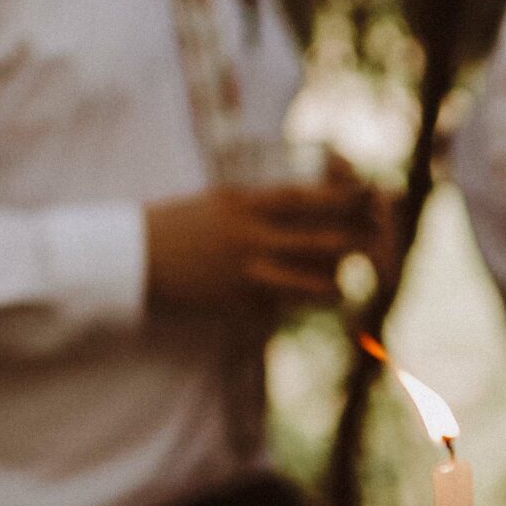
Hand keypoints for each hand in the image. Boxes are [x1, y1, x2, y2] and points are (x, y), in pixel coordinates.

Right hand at [145, 158, 393, 316]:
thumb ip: (255, 207)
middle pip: (323, 241)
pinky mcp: (238, 306)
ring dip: (334, 287)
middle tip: (378, 245)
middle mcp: (251, 238)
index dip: (344, 198)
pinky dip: (291, 308)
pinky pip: (279, 309)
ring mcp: (247, 274)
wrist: (128, 261)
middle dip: (357, 244)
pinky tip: (294, 308)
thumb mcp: (216, 203)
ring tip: (343, 289)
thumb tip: (294, 209)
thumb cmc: (172, 226)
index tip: (370, 196)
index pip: (307, 199)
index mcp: (244, 204)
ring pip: (311, 284)